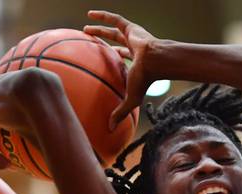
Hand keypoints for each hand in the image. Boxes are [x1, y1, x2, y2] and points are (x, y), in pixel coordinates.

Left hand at [84, 10, 156, 129]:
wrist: (156, 61)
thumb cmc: (146, 80)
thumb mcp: (130, 98)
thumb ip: (120, 112)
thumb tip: (109, 129)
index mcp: (136, 62)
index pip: (124, 58)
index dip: (116, 58)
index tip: (106, 59)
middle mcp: (134, 47)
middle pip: (115, 43)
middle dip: (104, 42)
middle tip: (91, 42)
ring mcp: (133, 36)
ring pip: (113, 30)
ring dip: (100, 29)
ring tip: (85, 28)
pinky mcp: (131, 27)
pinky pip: (114, 19)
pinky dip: (102, 16)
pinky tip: (89, 14)